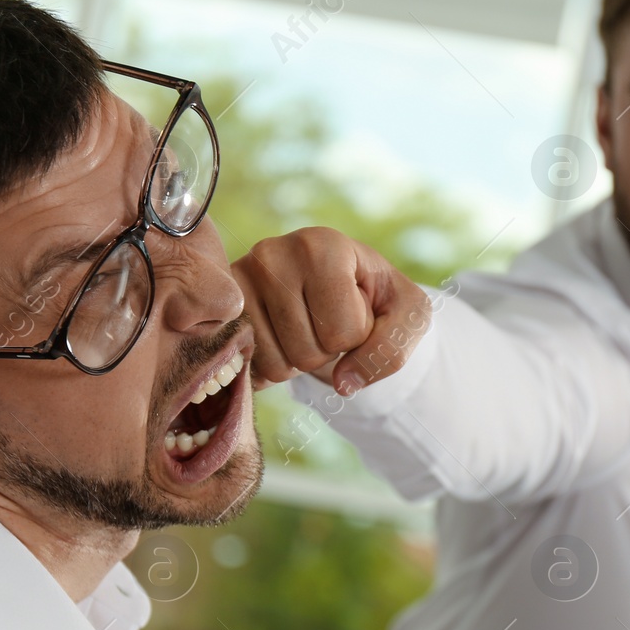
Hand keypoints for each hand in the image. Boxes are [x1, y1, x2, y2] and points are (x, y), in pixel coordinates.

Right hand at [231, 227, 430, 395]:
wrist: (337, 287)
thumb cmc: (374, 297)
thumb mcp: (407, 316)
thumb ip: (391, 349)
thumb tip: (344, 384)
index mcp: (324, 245)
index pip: (344, 332)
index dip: (359, 337)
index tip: (355, 310)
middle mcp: (274, 253)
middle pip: (309, 352)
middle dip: (329, 351)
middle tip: (327, 320)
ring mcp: (241, 280)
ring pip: (279, 365)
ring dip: (301, 361)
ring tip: (306, 326)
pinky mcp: (222, 308)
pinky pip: (251, 368)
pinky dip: (273, 366)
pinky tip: (282, 338)